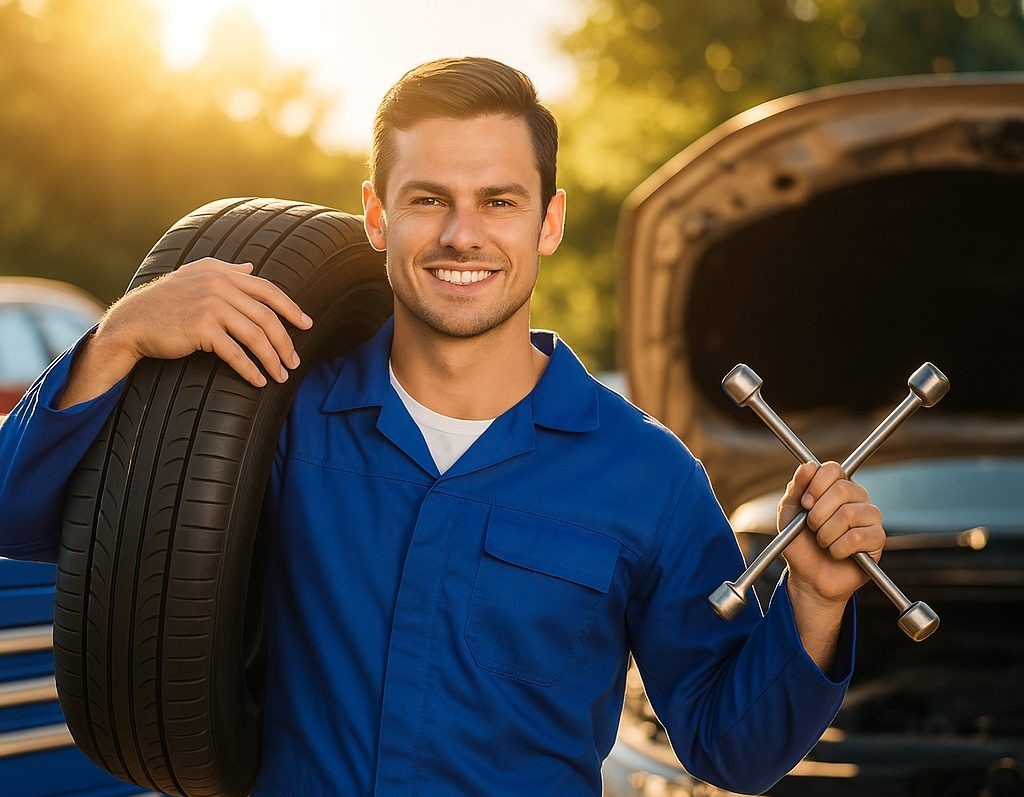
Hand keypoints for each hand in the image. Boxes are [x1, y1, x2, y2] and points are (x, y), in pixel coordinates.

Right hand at [98, 258, 312, 387]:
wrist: (133, 322)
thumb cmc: (165, 303)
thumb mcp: (194, 277)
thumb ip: (225, 271)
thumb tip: (251, 267)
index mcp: (221, 273)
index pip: (267, 290)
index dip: (291, 309)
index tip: (307, 325)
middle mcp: (219, 285)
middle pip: (266, 316)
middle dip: (285, 342)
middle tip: (295, 361)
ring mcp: (210, 305)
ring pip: (255, 335)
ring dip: (272, 359)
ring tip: (281, 375)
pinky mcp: (201, 328)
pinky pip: (236, 353)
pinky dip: (250, 369)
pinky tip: (259, 381)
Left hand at [777, 461, 885, 604]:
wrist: (808, 576)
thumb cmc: (799, 543)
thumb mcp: (788, 513)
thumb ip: (796, 488)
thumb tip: (809, 465)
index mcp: (835, 486)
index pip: (834, 469)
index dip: (816, 485)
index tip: (805, 503)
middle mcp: (856, 497)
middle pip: (842, 490)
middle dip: (818, 513)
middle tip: (811, 527)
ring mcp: (870, 517)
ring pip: (849, 514)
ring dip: (826, 534)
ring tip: (823, 542)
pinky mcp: (877, 538)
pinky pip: (857, 537)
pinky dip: (838, 548)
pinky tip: (836, 553)